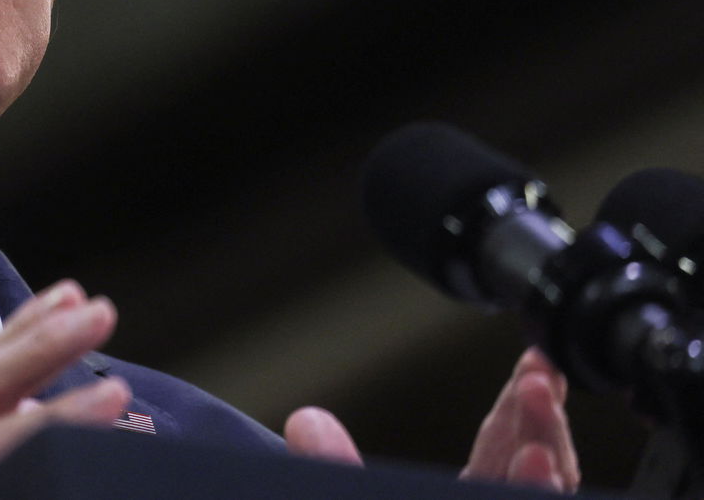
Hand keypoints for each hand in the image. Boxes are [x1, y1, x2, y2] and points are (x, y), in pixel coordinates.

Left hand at [284, 347, 578, 492]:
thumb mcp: (353, 495)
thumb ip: (335, 469)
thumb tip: (304, 421)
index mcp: (461, 498)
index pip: (500, 451)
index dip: (520, 406)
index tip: (534, 362)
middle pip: (526, 465)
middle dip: (537, 415)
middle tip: (537, 369)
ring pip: (536, 487)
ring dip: (544, 444)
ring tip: (537, 395)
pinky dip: (535, 487)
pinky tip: (536, 462)